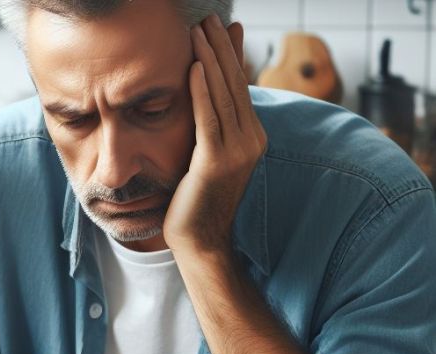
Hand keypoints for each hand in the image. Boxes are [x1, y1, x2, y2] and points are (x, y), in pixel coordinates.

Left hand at [163, 15, 266, 254]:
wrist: (200, 241)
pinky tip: (192, 67)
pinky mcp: (216, 162)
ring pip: (223, 95)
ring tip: (200, 30)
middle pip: (234, 83)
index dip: (230, 53)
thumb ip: (210, 124)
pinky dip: (201, 91)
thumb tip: (205, 96)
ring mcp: (237, 151)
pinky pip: (208, 118)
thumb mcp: (206, 153)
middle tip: (208, 17)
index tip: (222, 25)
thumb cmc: (197, 198)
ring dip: (210, 59)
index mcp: (251, 135)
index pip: (239, 85)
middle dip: (220, 47)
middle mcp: (251, 139)